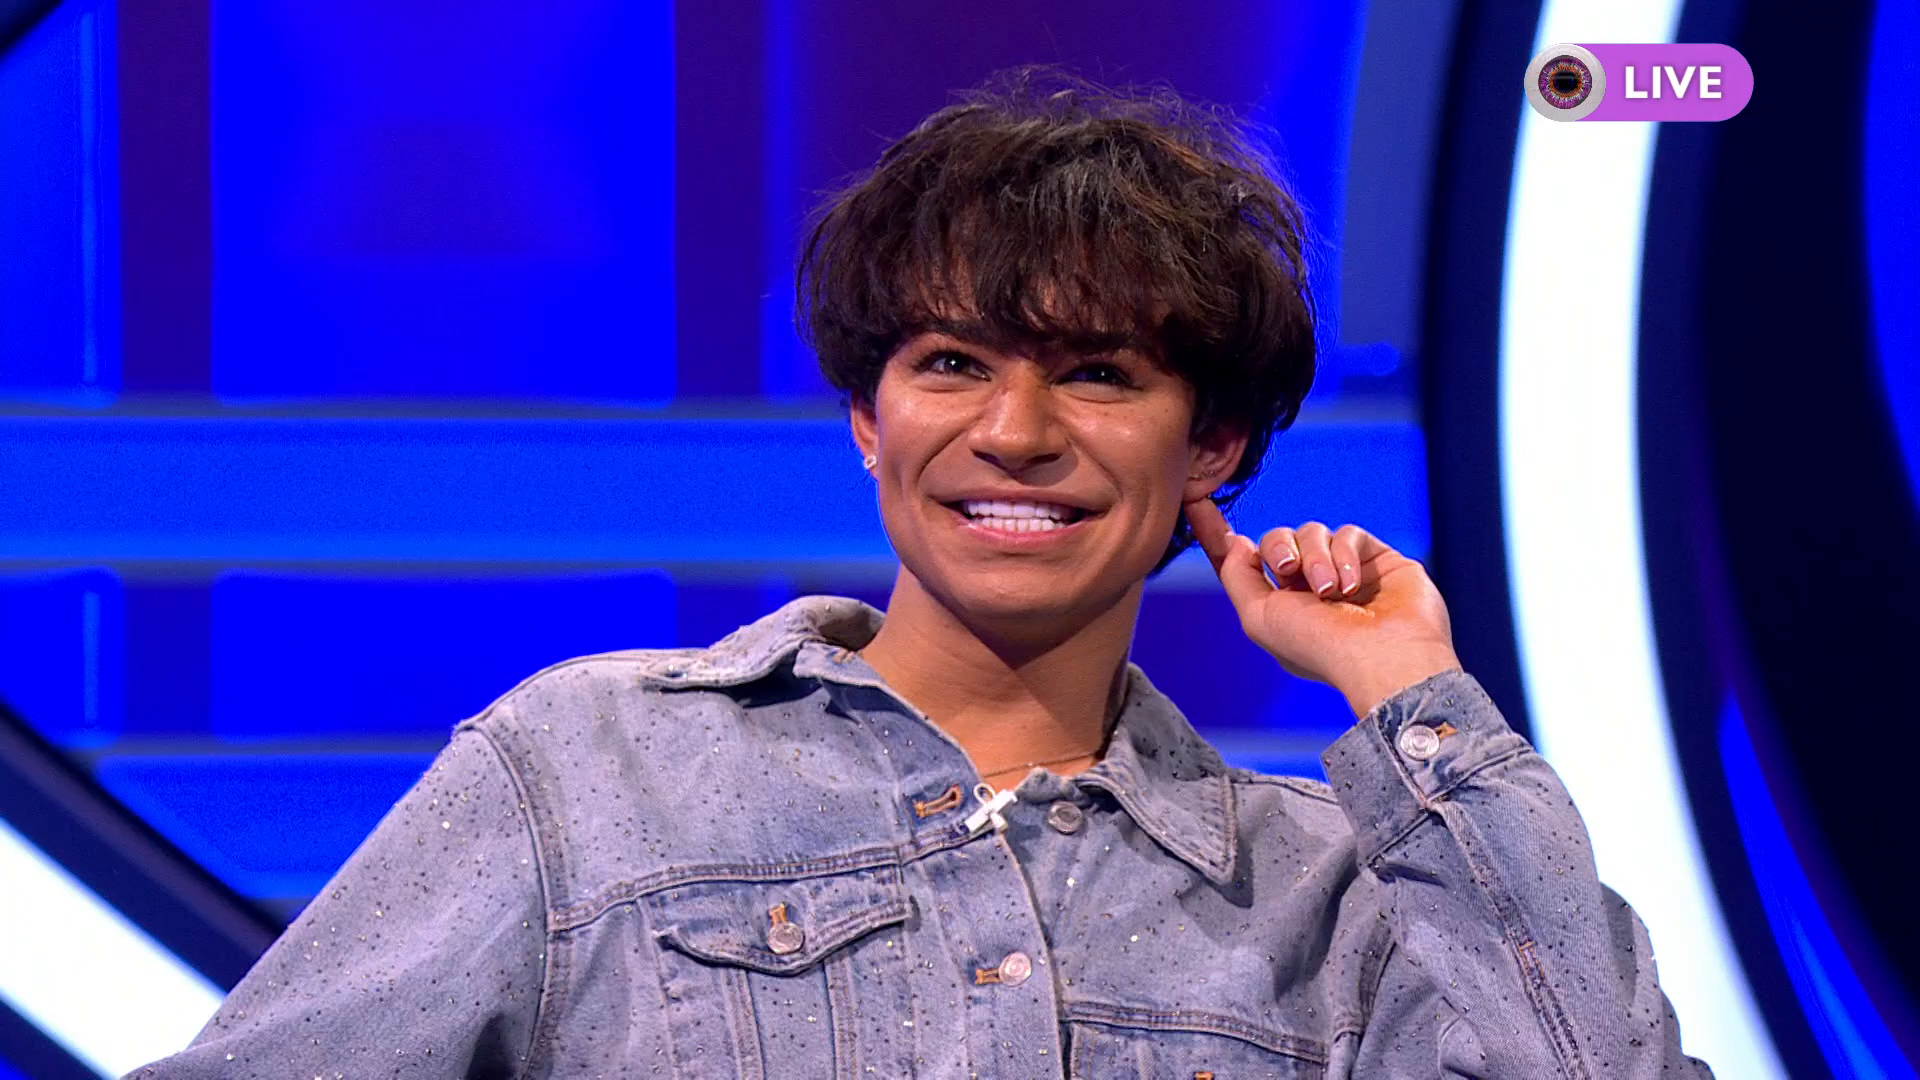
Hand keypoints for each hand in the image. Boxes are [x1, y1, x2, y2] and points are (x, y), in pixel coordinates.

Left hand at [1184, 497, 1461, 717]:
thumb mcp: (1258, 617)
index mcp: (1281, 607)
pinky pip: (1349, 533)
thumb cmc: (1318, 648)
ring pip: (1313, 532)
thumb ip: (1237, 576)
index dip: (1219, 534)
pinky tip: (1350, 585)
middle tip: (1289, 570)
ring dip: (1315, 558)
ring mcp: (1345, 572)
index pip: (1244, 562)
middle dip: (1279, 549)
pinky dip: (1344, 553)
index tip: (1197, 502)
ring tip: (1329, 591)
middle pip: (1278, 539)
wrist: (1381, 657)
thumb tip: (1236, 540)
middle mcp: (1310, 588)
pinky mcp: (1377, 559)